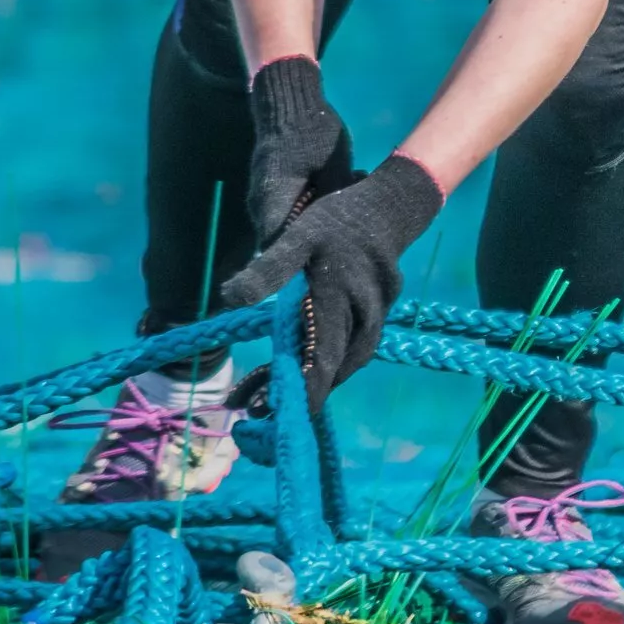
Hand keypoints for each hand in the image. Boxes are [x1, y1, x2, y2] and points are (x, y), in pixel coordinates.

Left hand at [219, 155, 444, 404]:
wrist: (394, 205)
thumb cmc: (341, 220)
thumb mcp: (299, 236)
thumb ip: (269, 269)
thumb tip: (229, 297)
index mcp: (339, 302)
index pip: (322, 359)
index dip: (304, 392)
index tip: (279, 417)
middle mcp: (361, 318)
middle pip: (331, 369)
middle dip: (296, 394)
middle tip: (255, 409)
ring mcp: (373, 318)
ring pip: (344, 362)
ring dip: (312, 381)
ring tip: (271, 393)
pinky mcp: (375, 314)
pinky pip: (352, 348)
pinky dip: (327, 361)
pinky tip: (304, 361)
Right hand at [246, 57, 355, 246]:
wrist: (290, 102)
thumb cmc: (313, 133)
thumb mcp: (335, 168)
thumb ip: (335, 202)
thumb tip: (344, 232)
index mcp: (273, 202)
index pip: (279, 249)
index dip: (301, 262)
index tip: (331, 265)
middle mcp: (262, 206)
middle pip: (284, 240)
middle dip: (313, 246)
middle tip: (347, 243)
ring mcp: (264, 197)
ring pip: (289, 225)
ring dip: (315, 225)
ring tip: (348, 218)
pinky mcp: (272, 190)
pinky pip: (289, 210)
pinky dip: (312, 210)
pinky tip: (338, 202)